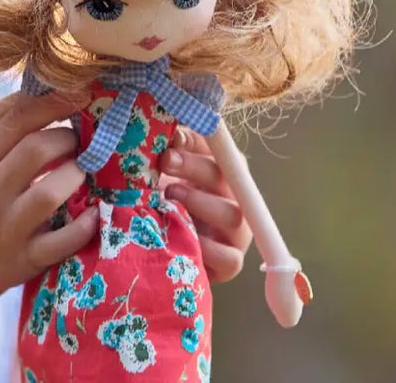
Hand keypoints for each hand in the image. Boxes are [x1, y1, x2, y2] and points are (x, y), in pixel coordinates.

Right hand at [0, 93, 96, 300]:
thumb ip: (10, 140)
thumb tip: (57, 99)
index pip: (15, 120)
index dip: (52, 103)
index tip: (79, 95)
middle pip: (35, 150)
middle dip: (67, 140)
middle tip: (79, 143)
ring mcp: (9, 227)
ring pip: (50, 194)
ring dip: (75, 178)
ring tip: (81, 175)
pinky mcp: (26, 259)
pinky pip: (64, 240)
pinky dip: (85, 225)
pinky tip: (95, 214)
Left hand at [160, 127, 252, 282]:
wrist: (159, 251)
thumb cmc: (160, 206)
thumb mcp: (159, 177)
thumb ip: (165, 154)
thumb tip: (167, 133)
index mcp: (220, 172)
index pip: (218, 149)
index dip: (197, 141)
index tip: (172, 138)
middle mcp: (234, 198)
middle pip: (226, 178)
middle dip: (194, 166)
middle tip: (166, 160)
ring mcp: (236, 232)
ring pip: (232, 214)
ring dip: (201, 202)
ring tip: (170, 197)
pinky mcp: (231, 263)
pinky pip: (229, 257)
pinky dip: (207, 248)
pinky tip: (182, 237)